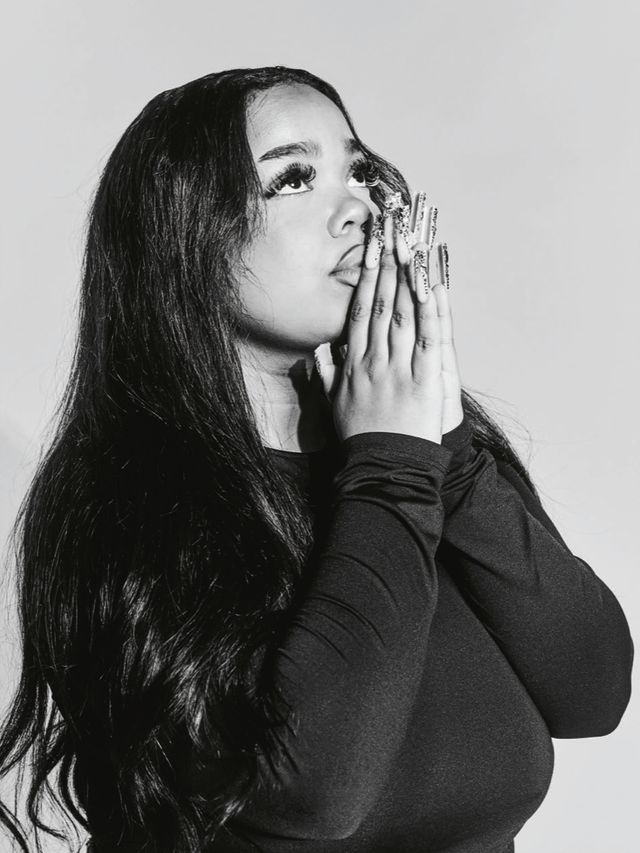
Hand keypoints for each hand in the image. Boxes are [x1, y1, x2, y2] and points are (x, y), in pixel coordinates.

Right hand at [316, 191, 463, 438]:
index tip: (371, 247)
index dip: (367, 276)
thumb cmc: (360, 437)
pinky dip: (431, 308)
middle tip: (394, 227)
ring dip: (408, 275)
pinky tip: (433, 283)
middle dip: (388, 262)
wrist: (382, 467)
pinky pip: (428, 337)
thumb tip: (318, 351)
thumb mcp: (335, 404)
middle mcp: (374, 359)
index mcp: (354, 363)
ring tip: (412, 242)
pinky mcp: (424, 379)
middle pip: (382, 303)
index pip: (360, 310)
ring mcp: (399, 367)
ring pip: (404, 313)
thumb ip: (325, 375)